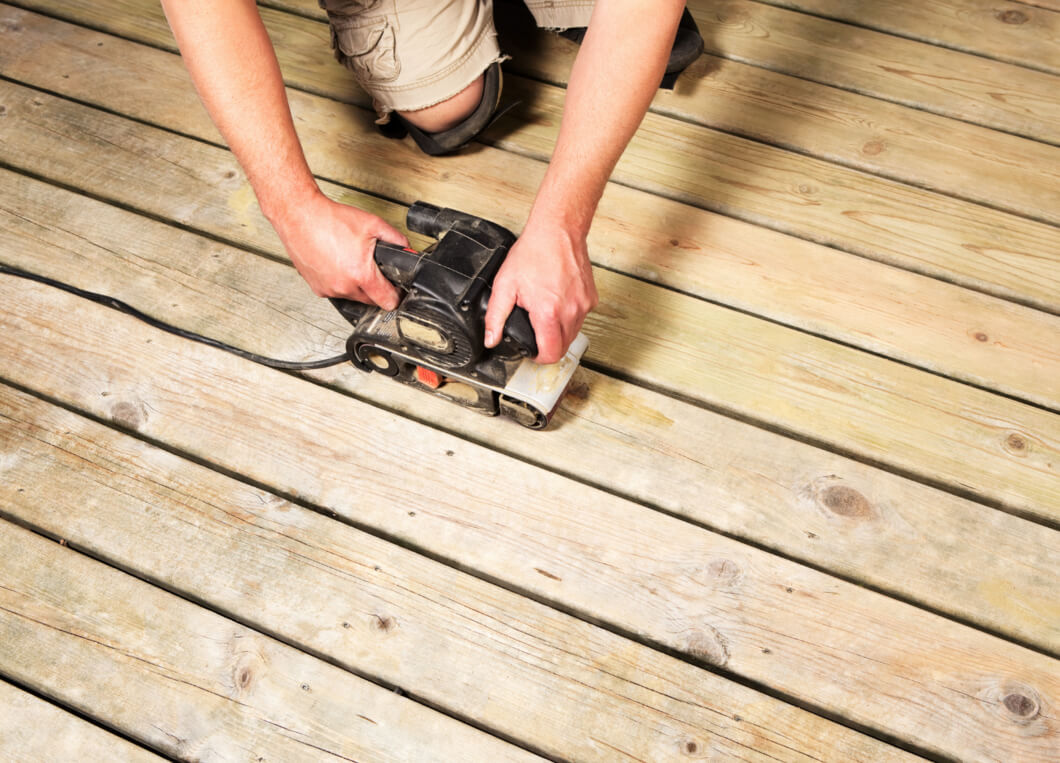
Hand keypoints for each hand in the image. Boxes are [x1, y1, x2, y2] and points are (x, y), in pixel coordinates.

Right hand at [272, 191, 407, 309]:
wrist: (299, 215)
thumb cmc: (330, 219)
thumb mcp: (372, 224)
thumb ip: (396, 239)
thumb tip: (407, 249)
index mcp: (361, 274)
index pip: (388, 301)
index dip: (396, 295)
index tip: (396, 289)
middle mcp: (344, 286)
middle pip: (371, 301)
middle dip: (376, 288)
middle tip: (373, 269)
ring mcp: (328, 289)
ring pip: (353, 297)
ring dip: (356, 285)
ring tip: (352, 262)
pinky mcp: (317, 288)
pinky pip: (336, 292)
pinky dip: (340, 283)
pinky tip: (338, 265)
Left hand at [483, 220, 597, 363]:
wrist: (557, 231)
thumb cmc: (534, 252)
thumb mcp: (505, 284)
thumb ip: (496, 316)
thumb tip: (491, 338)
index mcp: (548, 312)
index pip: (551, 354)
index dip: (539, 358)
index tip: (532, 351)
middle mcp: (570, 312)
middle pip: (563, 347)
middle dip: (548, 345)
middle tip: (535, 333)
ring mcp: (583, 305)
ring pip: (573, 334)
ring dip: (559, 332)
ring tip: (546, 313)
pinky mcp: (591, 298)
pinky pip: (581, 318)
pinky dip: (570, 317)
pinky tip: (558, 302)